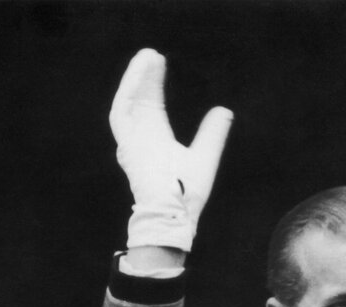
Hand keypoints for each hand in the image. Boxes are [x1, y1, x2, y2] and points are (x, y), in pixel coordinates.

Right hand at [110, 49, 233, 250]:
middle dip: (145, 77)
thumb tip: (224, 110)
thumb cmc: (187, 194)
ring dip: (135, 79)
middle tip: (152, 54)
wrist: (175, 213)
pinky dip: (129, 91)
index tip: (160, 63)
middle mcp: (141, 139)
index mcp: (156, 141)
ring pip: (128, 102)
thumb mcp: (205, 155)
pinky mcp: (126, 144)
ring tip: (146, 57)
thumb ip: (213, 133)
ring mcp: (131, 142)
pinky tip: (139, 73)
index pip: (152, 106)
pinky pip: (121, 112)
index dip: (155, 85)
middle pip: (140, 100)